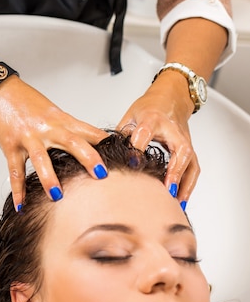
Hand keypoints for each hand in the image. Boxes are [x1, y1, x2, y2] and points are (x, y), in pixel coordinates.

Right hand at [0, 76, 108, 209]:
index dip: (106, 143)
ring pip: (40, 158)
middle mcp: (47, 128)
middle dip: (87, 158)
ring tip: (57, 196)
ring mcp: (28, 137)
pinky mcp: (10, 145)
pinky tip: (22, 203)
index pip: (88, 131)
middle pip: (71, 142)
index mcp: (60, 120)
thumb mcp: (51, 111)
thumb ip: (68, 128)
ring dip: (49, 178)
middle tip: (101, 174)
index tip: (123, 154)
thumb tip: (88, 142)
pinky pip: (15, 170)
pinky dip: (18, 189)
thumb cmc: (25, 100)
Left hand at [116, 71, 198, 206]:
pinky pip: (193, 168)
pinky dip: (189, 185)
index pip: (145, 133)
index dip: (138, 148)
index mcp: (152, 119)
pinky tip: (181, 200)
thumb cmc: (148, 108)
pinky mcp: (190, 149)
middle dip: (174, 171)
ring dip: (184, 184)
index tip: (132, 164)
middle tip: (166, 191)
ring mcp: (184, 140)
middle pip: (179, 150)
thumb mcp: (130, 116)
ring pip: (191, 162)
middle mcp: (172, 130)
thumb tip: (107, 157)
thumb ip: (121, 136)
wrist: (170, 98)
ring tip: (176, 203)